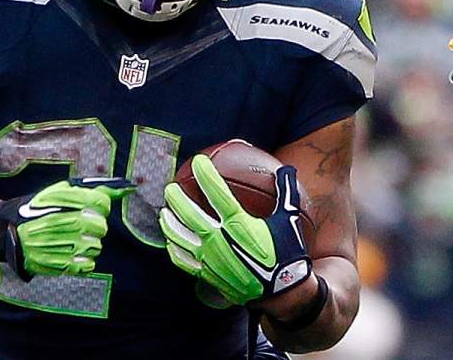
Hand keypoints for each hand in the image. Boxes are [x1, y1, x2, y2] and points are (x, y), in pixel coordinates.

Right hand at [0, 177, 133, 278]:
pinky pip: (86, 265)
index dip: (101, 206)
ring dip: (90, 244)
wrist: (7, 230)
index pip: (101, 202)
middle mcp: (61, 221)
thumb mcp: (63, 192)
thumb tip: (127, 188)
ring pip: (95, 247)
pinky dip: (85, 261)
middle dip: (96, 227)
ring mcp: (57, 244)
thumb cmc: (40, 208)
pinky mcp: (54, 263)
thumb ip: (96, 190)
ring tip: (75, 240)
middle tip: (82, 226)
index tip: (92, 208)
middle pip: (100, 227)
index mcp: (62, 200)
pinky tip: (74, 253)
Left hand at [159, 155, 311, 305]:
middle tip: (170, 188)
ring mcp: (211, 259)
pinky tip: (171, 243)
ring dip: (170, 224)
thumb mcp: (289, 221)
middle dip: (177, 199)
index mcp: (239, 225)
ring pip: (181, 239)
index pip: (217, 194)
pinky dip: (175, 251)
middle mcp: (220, 240)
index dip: (206, 175)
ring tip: (164, 213)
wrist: (282, 292)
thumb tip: (287, 169)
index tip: (198, 161)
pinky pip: (184, 262)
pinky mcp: (208, 274)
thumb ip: (286, 193)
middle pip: (190, 216)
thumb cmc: (286, 254)